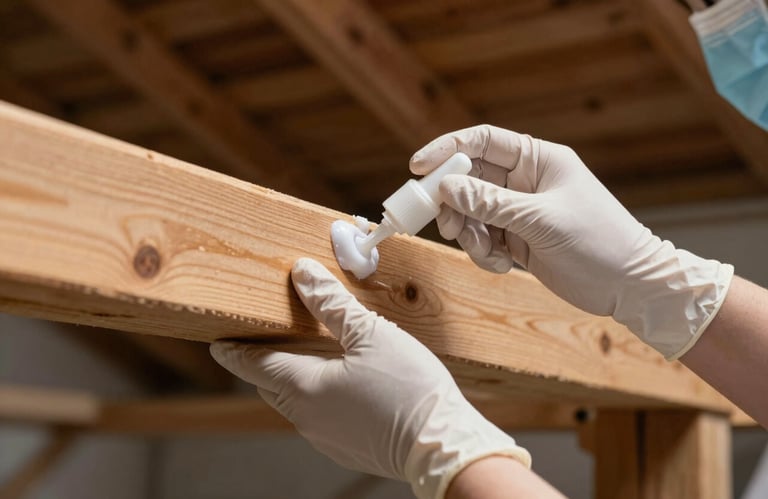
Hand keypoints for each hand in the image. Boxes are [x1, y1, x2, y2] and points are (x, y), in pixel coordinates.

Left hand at [210, 258, 529, 498]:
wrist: (443, 447)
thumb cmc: (409, 389)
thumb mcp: (371, 334)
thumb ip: (332, 303)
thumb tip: (302, 273)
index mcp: (302, 387)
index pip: (252, 364)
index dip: (234, 350)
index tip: (218, 342)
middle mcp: (305, 417)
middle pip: (271, 384)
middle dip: (264, 362)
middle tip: (263, 340)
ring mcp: (324, 437)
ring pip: (295, 402)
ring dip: (293, 378)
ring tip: (305, 354)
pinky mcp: (345, 447)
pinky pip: (319, 416)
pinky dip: (318, 395)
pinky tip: (341, 381)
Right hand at [411, 125, 732, 359]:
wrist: (630, 286)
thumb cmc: (599, 242)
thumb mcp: (541, 221)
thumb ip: (491, 204)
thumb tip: (446, 187)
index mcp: (538, 160)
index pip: (483, 141)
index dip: (447, 149)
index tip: (418, 167)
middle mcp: (525, 182)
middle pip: (469, 179)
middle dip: (454, 203)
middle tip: (449, 225)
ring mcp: (520, 211)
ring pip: (472, 213)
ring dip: (469, 233)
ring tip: (485, 251)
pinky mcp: (517, 239)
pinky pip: (483, 238)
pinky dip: (484, 252)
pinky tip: (502, 265)